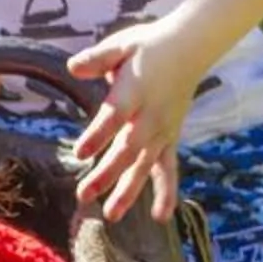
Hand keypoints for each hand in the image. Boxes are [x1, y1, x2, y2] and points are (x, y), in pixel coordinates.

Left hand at [65, 23, 191, 220]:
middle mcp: (151, 115)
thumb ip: (98, 58)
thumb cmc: (147, 47)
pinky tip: (159, 217)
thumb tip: (73, 66)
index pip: (115, 116)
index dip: (99, 134)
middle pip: (128, 149)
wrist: (190, 48)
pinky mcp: (170, 138)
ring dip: (129, 191)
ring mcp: (163, 130)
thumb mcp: (121, 44)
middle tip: (83, 195)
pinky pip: (169, 168)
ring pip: (145, 165)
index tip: (80, 152)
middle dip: (107, 174)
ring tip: (111, 215)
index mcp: (136, 90)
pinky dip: (167, 192)